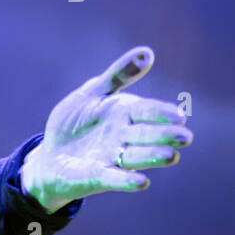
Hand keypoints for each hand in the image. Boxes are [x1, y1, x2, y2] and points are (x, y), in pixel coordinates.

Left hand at [20, 46, 191, 212]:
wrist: (50, 153)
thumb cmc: (75, 121)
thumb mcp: (92, 92)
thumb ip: (118, 75)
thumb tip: (147, 52)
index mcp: (125, 113)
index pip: (147, 111)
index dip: (162, 113)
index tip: (179, 115)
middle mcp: (124, 137)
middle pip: (148, 135)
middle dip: (166, 136)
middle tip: (185, 137)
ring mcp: (112, 158)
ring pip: (136, 157)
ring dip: (153, 156)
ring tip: (172, 156)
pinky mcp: (97, 176)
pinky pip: (114, 178)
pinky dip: (127, 180)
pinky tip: (141, 182)